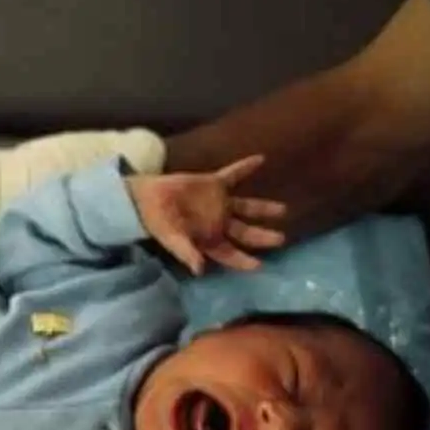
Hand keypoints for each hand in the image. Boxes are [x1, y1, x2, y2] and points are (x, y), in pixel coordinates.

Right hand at [129, 154, 287, 274]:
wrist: (146, 197)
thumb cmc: (157, 221)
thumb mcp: (171, 239)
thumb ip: (187, 252)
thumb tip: (199, 269)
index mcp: (209, 240)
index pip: (230, 253)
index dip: (244, 261)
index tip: (259, 266)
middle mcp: (218, 223)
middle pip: (245, 232)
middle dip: (262, 236)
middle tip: (280, 239)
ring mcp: (218, 203)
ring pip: (245, 207)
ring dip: (263, 208)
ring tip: (283, 210)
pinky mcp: (213, 184)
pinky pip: (233, 175)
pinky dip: (246, 167)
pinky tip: (261, 159)